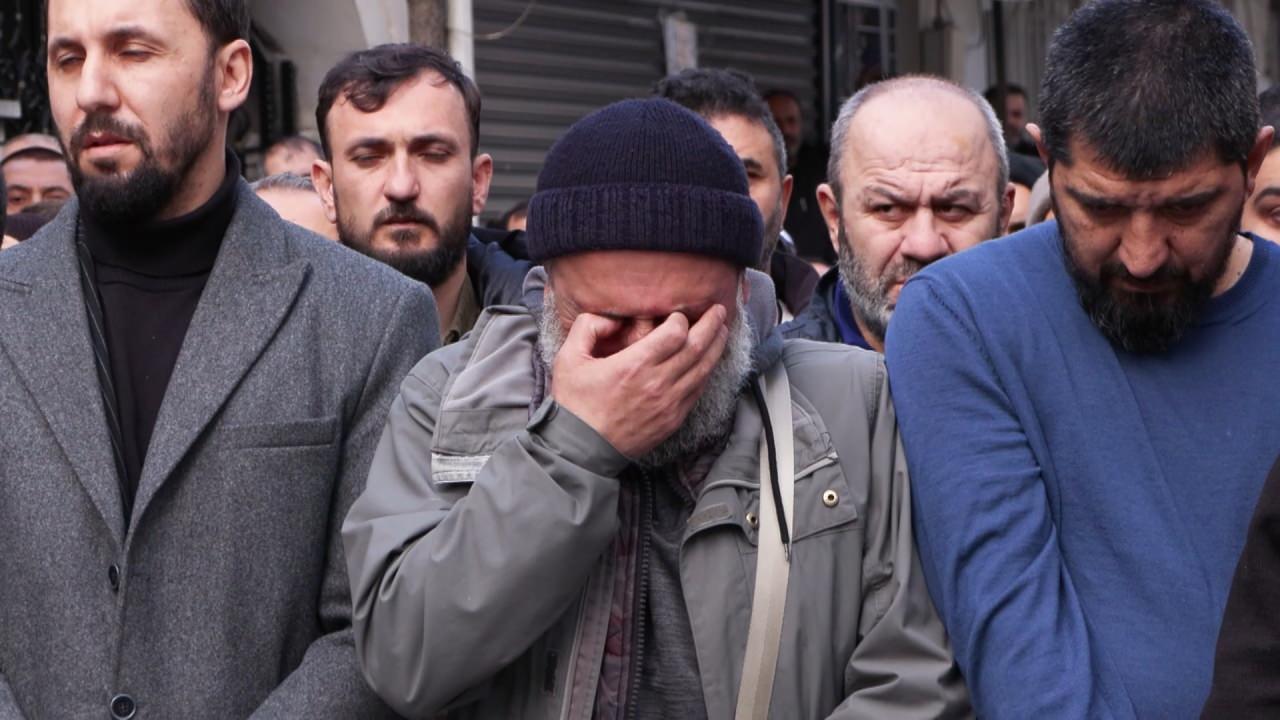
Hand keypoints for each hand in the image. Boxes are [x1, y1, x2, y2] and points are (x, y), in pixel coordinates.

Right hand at [550, 306, 729, 458]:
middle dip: (712, 325)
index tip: (677, 314)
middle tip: (719, 310)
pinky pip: (698, 391)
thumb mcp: (568, 359)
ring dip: (716, 347)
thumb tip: (614, 317)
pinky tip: (708, 362)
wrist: (581, 449)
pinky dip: (706, 372)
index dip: (680, 319)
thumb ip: (587, 327)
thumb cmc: (574, 404)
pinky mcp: (673, 419)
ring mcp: (669, 403)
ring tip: (722, 331)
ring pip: (703, 369)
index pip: (675, 333)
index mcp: (634, 365)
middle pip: (697, 347)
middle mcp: (657, 383)